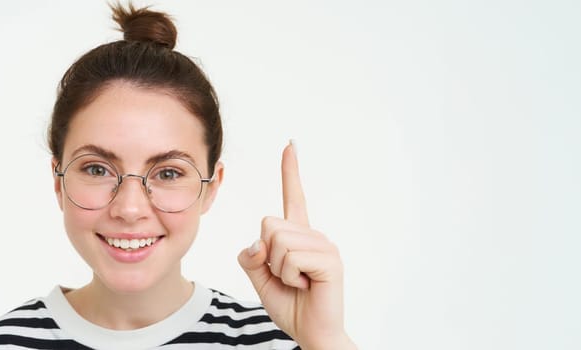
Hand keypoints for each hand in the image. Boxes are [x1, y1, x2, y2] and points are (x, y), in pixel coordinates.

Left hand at [237, 141, 355, 349]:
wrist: (311, 332)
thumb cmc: (290, 305)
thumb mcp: (259, 277)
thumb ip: (251, 257)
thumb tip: (258, 242)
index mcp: (297, 236)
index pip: (292, 197)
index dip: (290, 171)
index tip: (290, 145)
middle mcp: (313, 235)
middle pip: (268, 224)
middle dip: (266, 256)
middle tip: (287, 277)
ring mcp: (324, 246)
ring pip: (277, 242)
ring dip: (278, 270)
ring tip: (298, 282)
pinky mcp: (330, 260)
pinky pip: (290, 258)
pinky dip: (289, 277)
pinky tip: (306, 286)